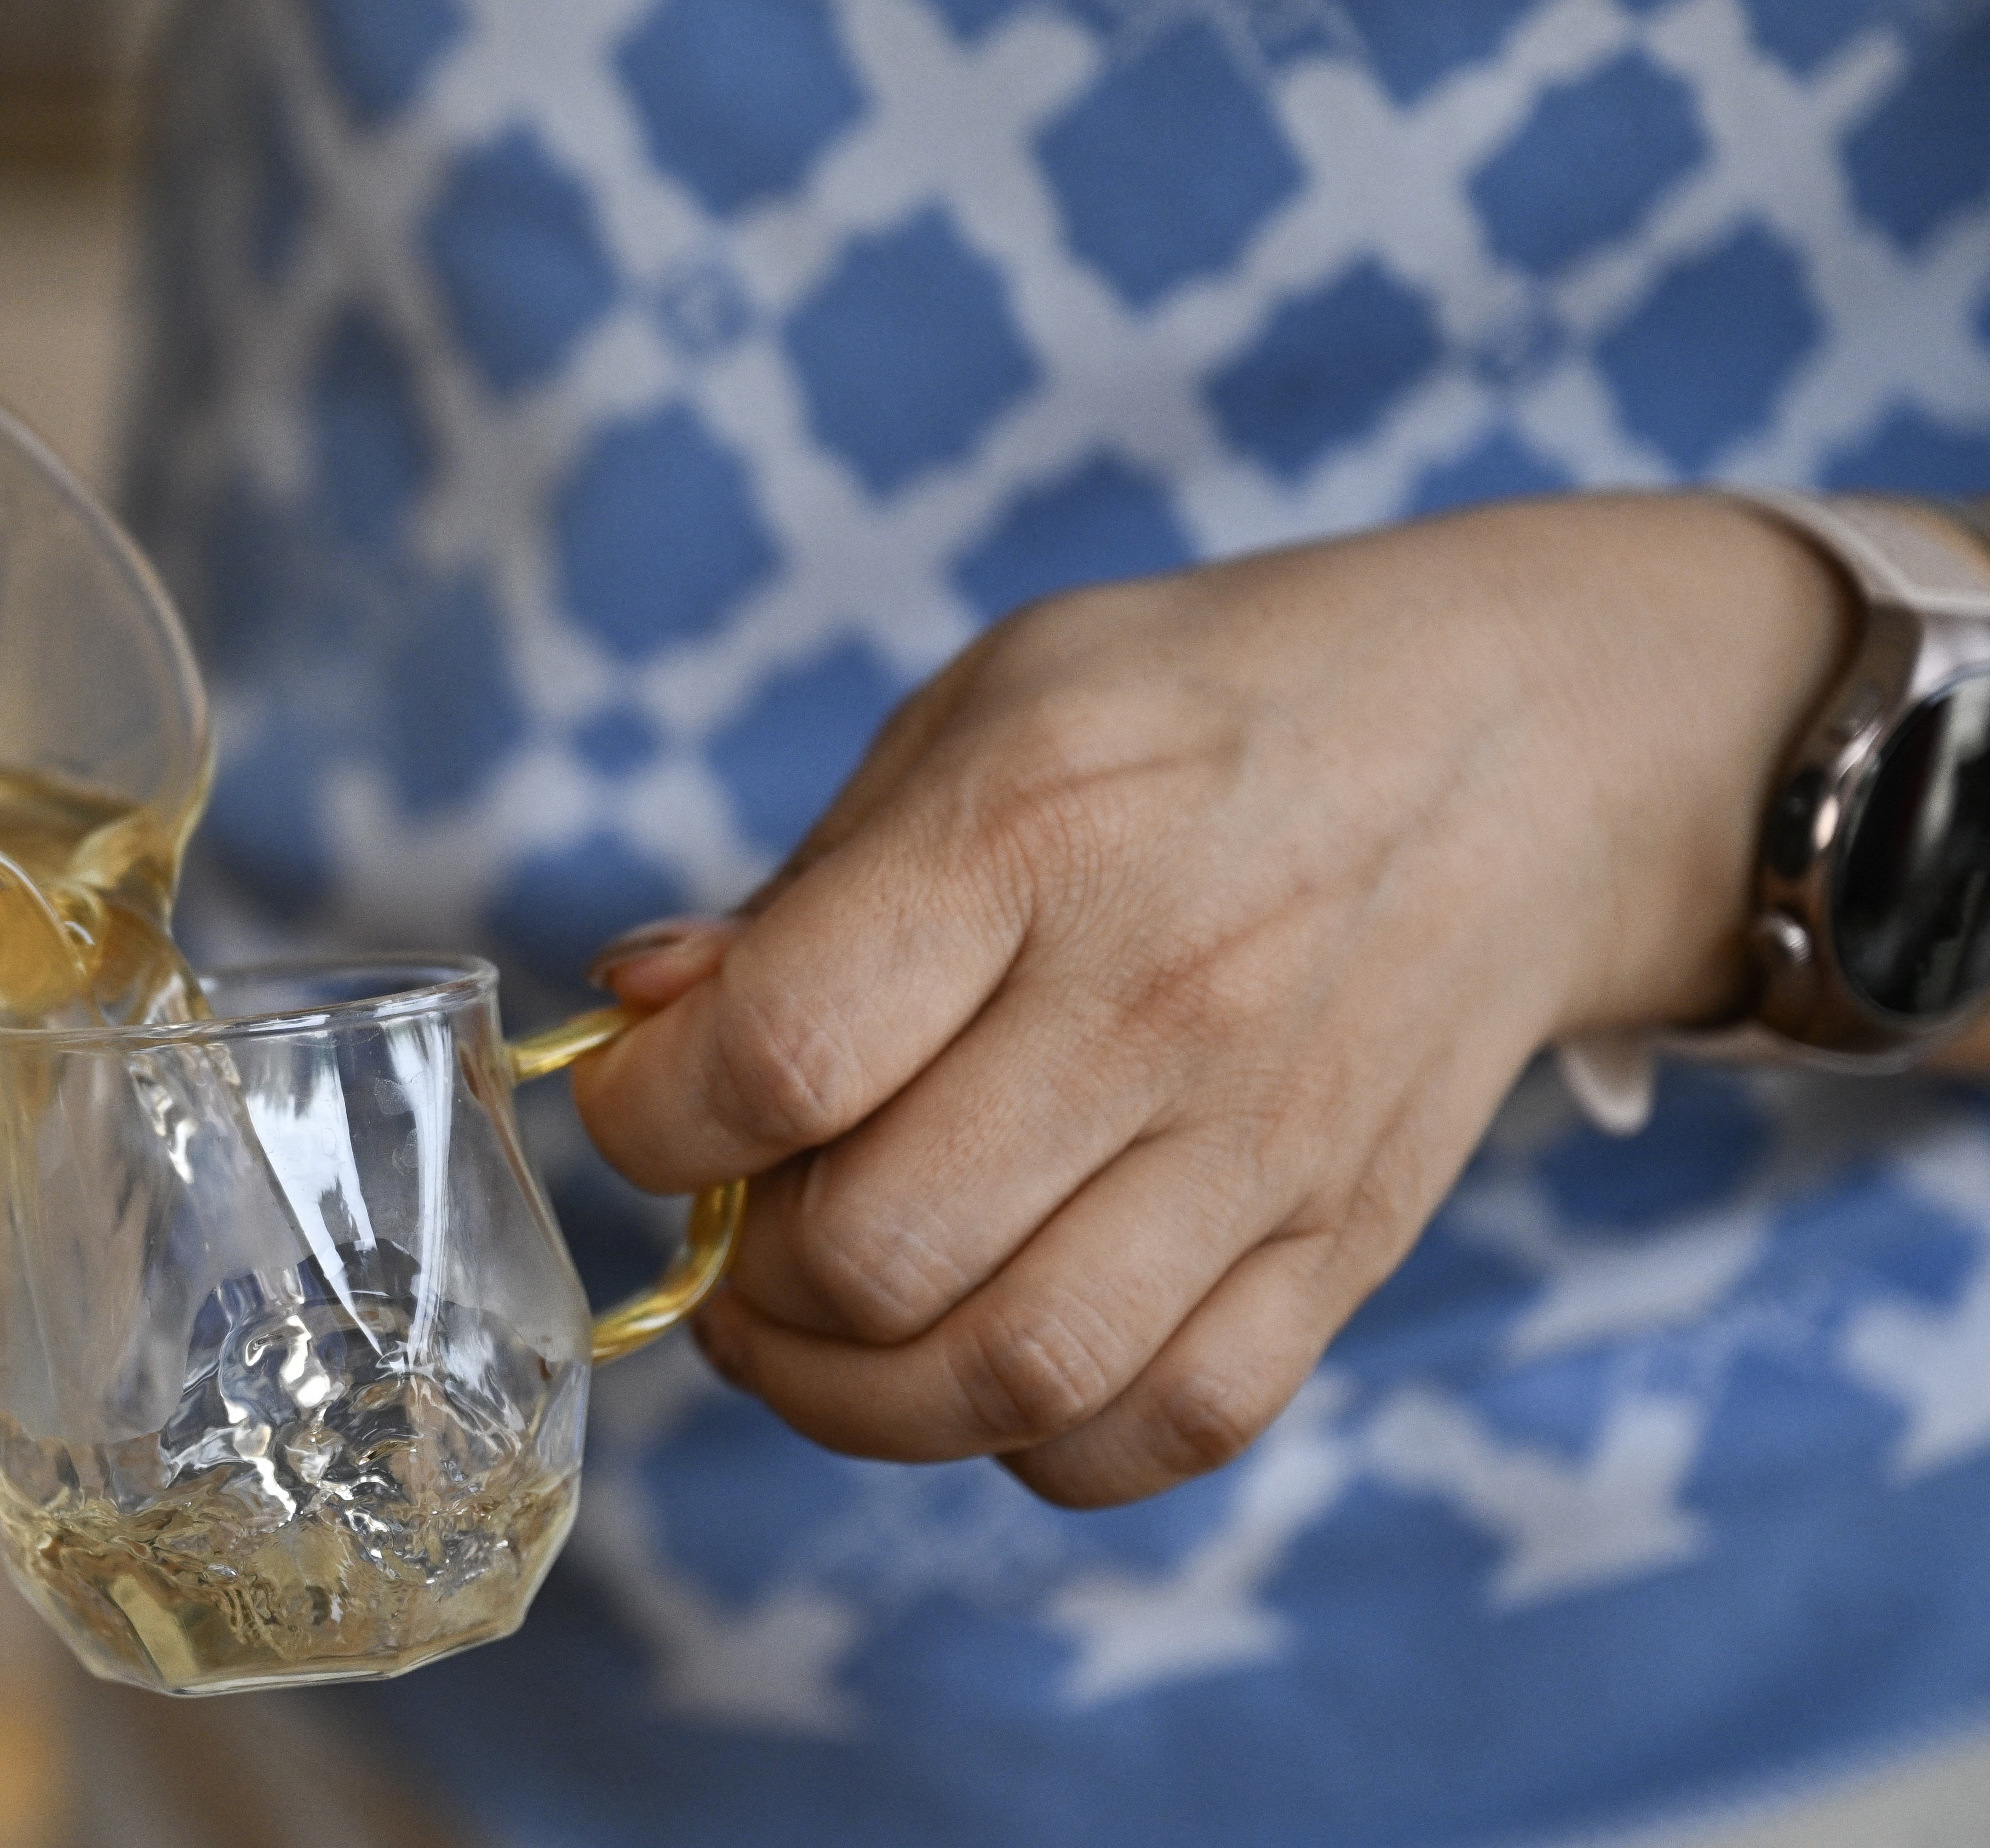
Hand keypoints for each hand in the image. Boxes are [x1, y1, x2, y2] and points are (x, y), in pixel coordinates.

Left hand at [577, 494, 1850, 1506]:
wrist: (1516, 742)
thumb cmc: (1200, 711)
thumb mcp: (978, 710)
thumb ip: (802, 883)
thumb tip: (634, 1009)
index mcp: (1030, 832)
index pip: (778, 1058)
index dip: (648, 1121)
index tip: (642, 1108)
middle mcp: (1154, 1001)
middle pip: (875, 1253)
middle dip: (746, 1274)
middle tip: (735, 1227)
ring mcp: (1265, 1141)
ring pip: (1011, 1377)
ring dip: (856, 1397)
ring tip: (812, 1331)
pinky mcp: (1347, 1243)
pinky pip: (1166, 1427)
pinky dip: (1037, 1440)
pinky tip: (980, 1359)